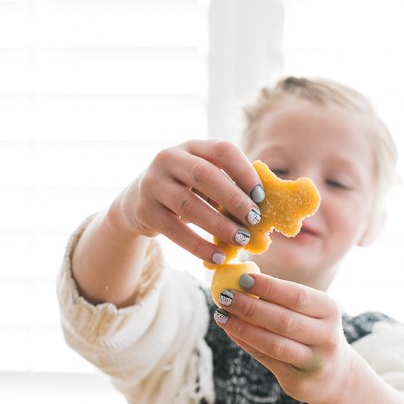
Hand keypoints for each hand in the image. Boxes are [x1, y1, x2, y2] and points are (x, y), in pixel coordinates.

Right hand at [113, 139, 264, 265]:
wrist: (136, 202)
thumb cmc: (183, 191)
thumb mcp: (201, 181)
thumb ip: (228, 186)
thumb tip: (268, 206)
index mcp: (192, 147)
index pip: (222, 150)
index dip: (244, 171)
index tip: (261, 195)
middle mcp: (169, 158)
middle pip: (205, 175)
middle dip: (234, 199)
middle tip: (254, 220)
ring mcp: (153, 183)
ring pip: (189, 205)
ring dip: (219, 225)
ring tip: (241, 240)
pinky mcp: (145, 211)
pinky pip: (175, 231)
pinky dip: (199, 246)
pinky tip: (218, 256)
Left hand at [213, 271, 351, 403]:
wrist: (334, 375)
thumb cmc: (312, 332)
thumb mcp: (310, 312)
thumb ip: (282, 298)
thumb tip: (240, 281)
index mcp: (329, 310)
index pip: (297, 296)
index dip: (268, 287)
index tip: (243, 279)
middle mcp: (326, 336)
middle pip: (283, 320)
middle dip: (250, 307)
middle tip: (225, 296)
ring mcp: (313, 361)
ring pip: (273, 344)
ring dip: (243, 328)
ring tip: (221, 315)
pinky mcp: (298, 380)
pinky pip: (266, 359)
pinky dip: (245, 343)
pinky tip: (230, 331)